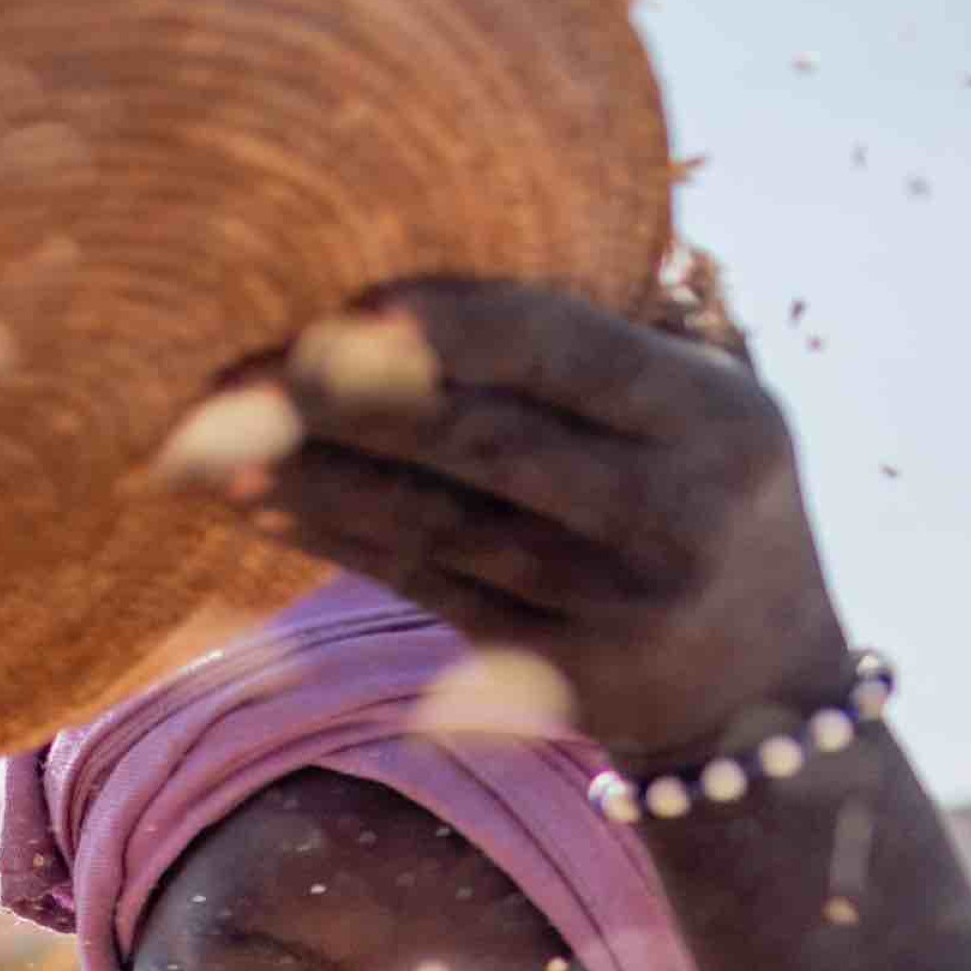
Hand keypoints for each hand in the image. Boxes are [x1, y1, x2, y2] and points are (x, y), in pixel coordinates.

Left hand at [164, 278, 853, 766]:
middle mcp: (675, 512)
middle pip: (484, 444)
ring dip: (315, 480)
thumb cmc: (688, 488)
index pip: (569, 351)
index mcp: (715, 415)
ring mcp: (616, 602)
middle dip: (349, 403)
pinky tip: (262, 506)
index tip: (350, 305)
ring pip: (437, 524)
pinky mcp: (558, 671)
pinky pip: (425, 589)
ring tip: (212, 444)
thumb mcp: (692, 406)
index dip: (457, 326)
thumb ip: (582, 352)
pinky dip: (336, 542)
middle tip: (236, 373)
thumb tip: (387, 289)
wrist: (759, 682)